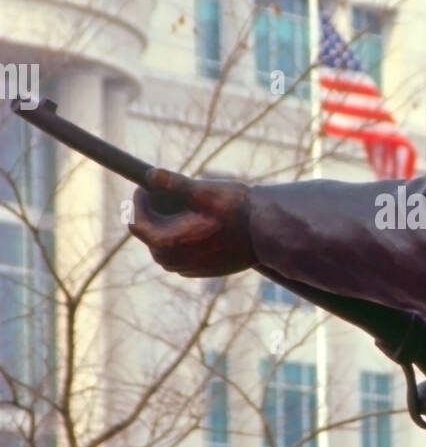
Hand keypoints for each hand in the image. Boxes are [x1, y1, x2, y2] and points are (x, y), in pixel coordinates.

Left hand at [127, 169, 254, 277]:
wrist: (267, 235)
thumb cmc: (236, 211)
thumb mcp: (203, 192)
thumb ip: (173, 184)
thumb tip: (149, 175)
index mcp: (167, 242)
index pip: (136, 221)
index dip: (138, 200)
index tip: (147, 185)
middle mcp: (172, 260)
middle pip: (148, 234)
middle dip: (152, 212)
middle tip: (163, 191)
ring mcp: (186, 268)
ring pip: (162, 245)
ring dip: (165, 225)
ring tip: (180, 205)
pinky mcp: (199, 270)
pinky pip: (178, 253)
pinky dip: (179, 237)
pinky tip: (195, 222)